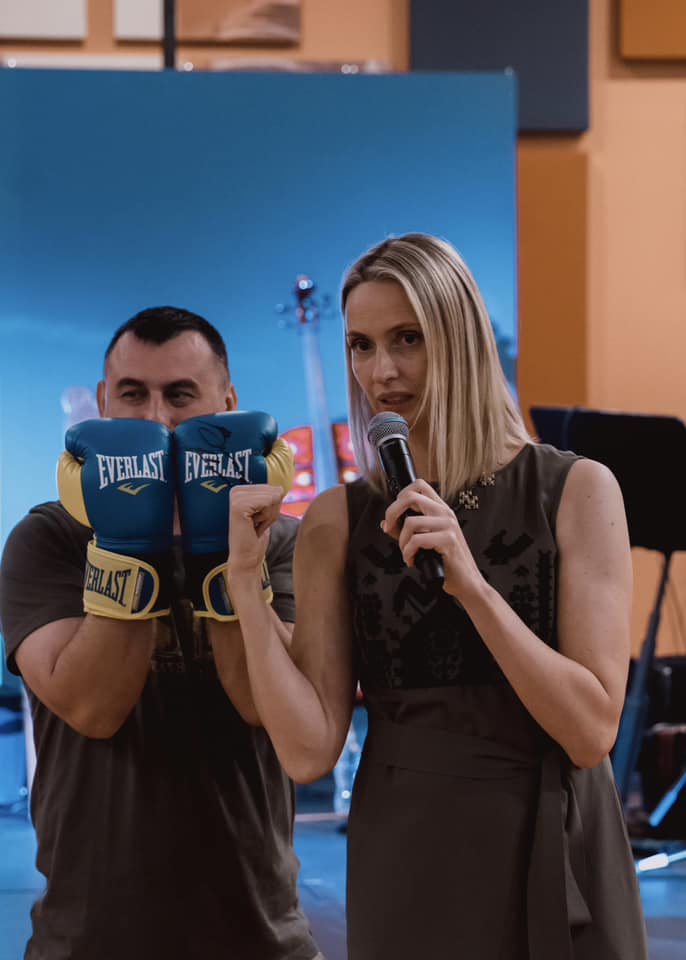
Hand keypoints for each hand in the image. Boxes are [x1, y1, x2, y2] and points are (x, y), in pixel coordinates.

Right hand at [228, 483, 284, 575]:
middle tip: (257, 525)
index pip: (275, 489)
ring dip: (269, 516)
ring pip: (273, 497)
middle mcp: (236, 490)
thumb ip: (272, 497)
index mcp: (242, 490)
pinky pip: (268, 502)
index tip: (259, 521)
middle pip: (275, 491)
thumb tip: (282, 487)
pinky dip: (266, 518)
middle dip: (272, 512)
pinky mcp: (238, 505)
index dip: (273, 508)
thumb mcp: (268, 512)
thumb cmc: (256, 538)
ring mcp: (236, 497)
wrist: (246, 558)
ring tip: (255, 526)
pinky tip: (253, 526)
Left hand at [382, 479, 485, 603]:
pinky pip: (417, 540)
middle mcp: (445, 513)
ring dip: (402, 542)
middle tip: (389, 529)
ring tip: (407, 554)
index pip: (419, 485)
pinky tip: (412, 561)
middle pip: (411, 497)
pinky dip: (408, 553)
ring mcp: (448, 525)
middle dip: (392, 513)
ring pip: (411, 522)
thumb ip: (404, 531)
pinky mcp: (449, 540)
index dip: (401, 495)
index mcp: (440, 509)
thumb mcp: (423, 542)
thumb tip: (384, 523)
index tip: (394, 514)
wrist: (465, 582)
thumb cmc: (444, 562)